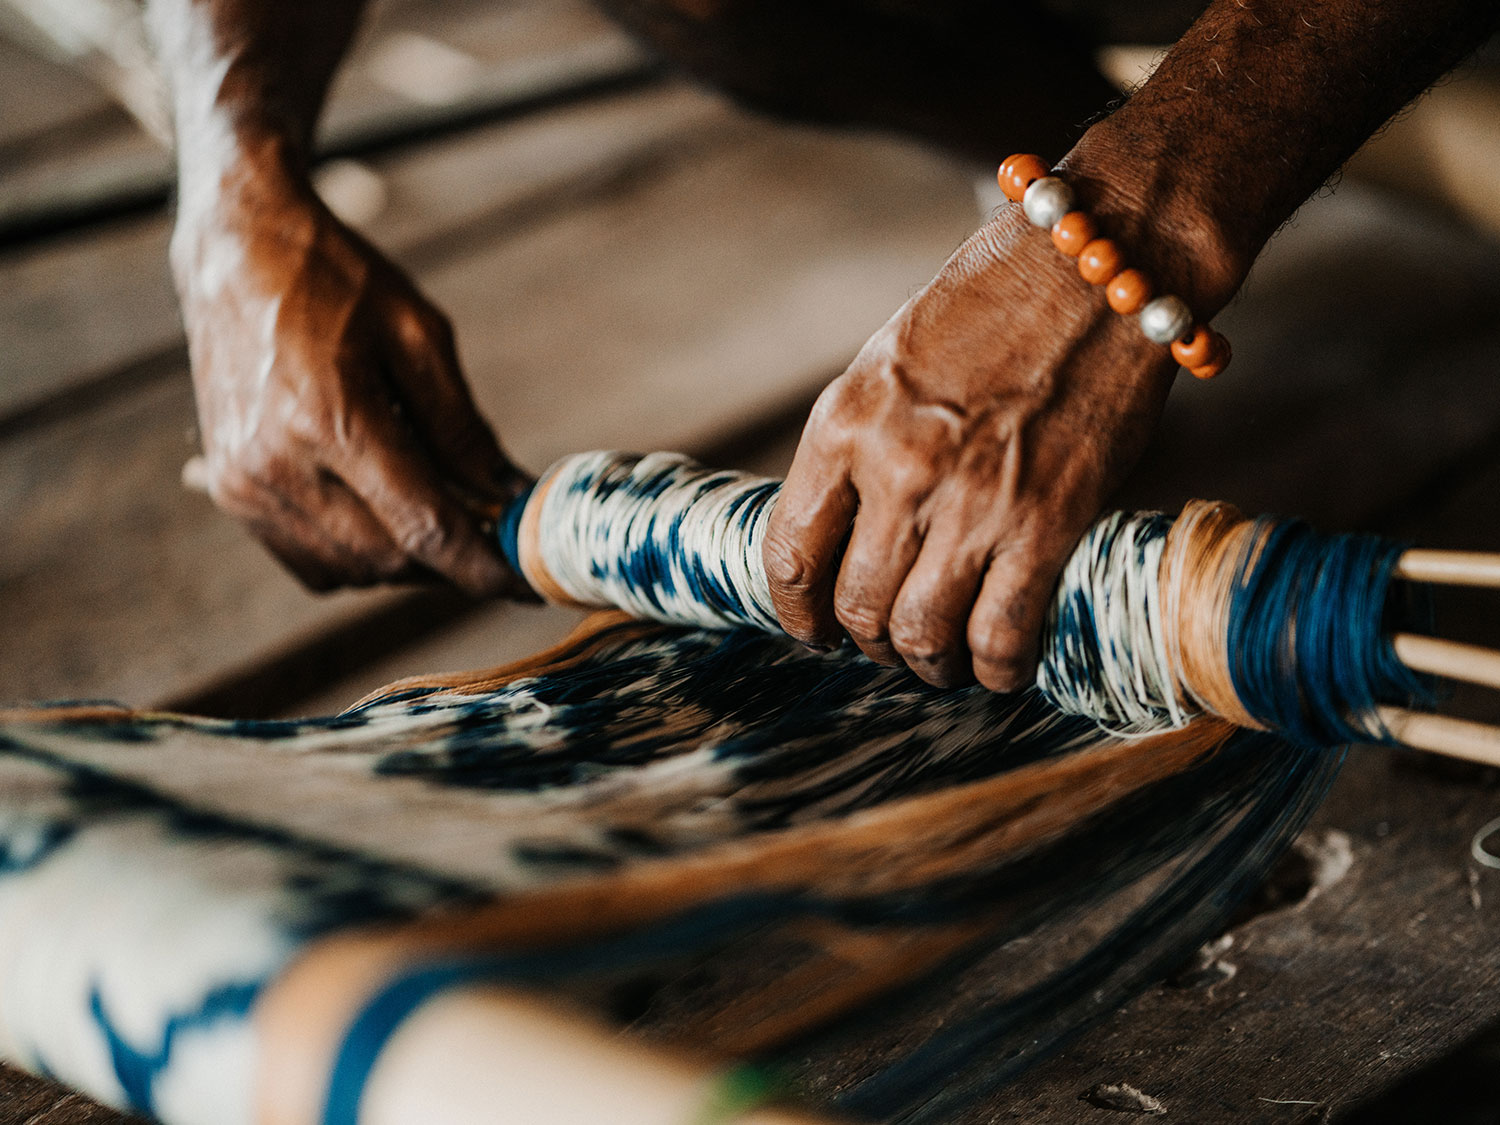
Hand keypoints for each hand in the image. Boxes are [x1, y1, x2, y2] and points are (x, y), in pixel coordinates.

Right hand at [172, 169, 523, 594]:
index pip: (423, 527)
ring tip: (441, 518)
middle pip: (389, 560)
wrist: (235, 249)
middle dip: (450, 562)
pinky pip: (311, 561)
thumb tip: (511, 497)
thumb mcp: (419, 335)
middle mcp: (278, 464)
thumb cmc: (335, 279)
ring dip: (406, 562)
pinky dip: (359, 554)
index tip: (527, 583)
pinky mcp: (232, 491)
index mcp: (330, 419)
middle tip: (494, 539)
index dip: (482, 566)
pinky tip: (385, 512)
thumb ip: (464, 429)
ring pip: (350, 571)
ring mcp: (246, 484)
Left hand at [763, 185, 1195, 691]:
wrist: (1095, 268)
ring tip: (941, 659)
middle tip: (890, 642)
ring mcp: (970, 503)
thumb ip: (859, 453)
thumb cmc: (990, 308)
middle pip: (857, 608)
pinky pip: (1003, 635)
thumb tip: (846, 539)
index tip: (813, 628)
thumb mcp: (886, 367)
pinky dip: (996, 668)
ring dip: (927, 663)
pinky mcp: (1045, 523)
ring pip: (922, 635)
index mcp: (843, 425)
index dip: (797, 611)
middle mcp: (896, 470)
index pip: (790, 554)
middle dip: (869, 641)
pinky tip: (998, 665)